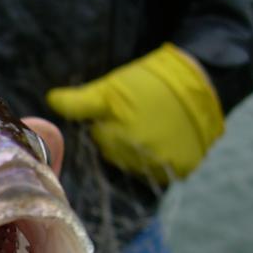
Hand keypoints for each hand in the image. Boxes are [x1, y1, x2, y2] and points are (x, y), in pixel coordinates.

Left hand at [46, 43, 223, 182]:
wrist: (201, 80)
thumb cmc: (149, 81)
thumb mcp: (110, 87)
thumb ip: (79, 101)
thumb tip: (51, 100)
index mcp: (117, 132)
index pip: (100, 139)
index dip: (107, 124)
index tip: (121, 111)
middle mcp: (137, 150)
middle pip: (115, 153)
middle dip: (121, 137)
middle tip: (139, 116)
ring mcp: (160, 161)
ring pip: (136, 164)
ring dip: (140, 150)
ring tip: (153, 126)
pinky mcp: (181, 167)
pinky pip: (160, 172)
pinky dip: (160, 159)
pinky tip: (166, 140)